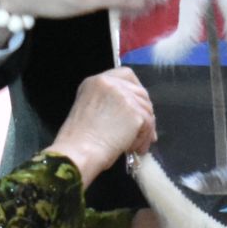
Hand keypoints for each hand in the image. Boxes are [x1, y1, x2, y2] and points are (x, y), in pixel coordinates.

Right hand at [47, 68, 155, 187]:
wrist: (78, 152)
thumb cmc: (79, 140)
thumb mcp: (89, 109)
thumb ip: (109, 104)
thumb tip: (132, 113)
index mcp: (96, 81)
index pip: (126, 74)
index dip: (136, 88)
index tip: (138, 105)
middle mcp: (111, 83)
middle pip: (140, 92)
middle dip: (144, 112)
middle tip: (144, 131)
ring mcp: (124, 96)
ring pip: (146, 110)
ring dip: (145, 130)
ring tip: (136, 146)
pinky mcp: (135, 111)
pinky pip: (148, 124)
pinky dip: (144, 138)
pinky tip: (136, 149)